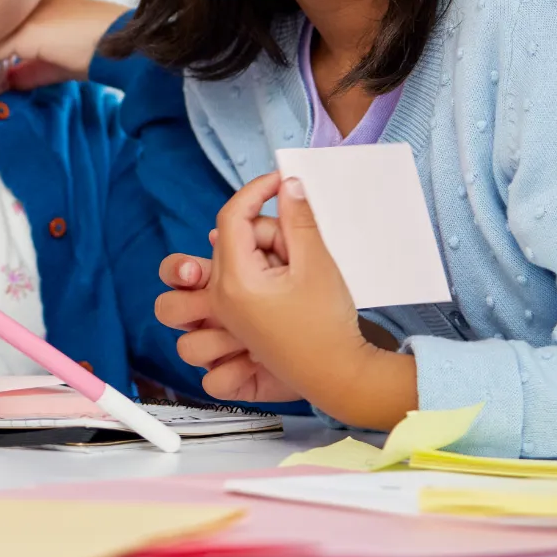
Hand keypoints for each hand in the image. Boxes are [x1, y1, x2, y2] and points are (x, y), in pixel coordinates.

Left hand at [0, 0, 124, 103]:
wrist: (120, 48)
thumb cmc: (98, 53)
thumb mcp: (58, 64)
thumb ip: (31, 70)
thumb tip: (9, 83)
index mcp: (39, 7)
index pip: (7, 31)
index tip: (0, 85)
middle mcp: (28, 7)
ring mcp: (24, 17)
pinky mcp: (22, 32)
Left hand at [155, 174, 414, 426]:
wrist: (337, 375)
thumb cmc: (328, 325)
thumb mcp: (317, 263)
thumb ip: (299, 219)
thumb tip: (288, 184)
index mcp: (235, 281)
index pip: (232, 216)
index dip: (257, 191)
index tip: (281, 181)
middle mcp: (220, 297)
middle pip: (234, 238)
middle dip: (269, 235)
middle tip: (299, 253)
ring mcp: (225, 313)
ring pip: (232, 261)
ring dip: (261, 257)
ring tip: (292, 275)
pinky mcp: (236, 323)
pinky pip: (235, 284)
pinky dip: (258, 278)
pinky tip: (282, 288)